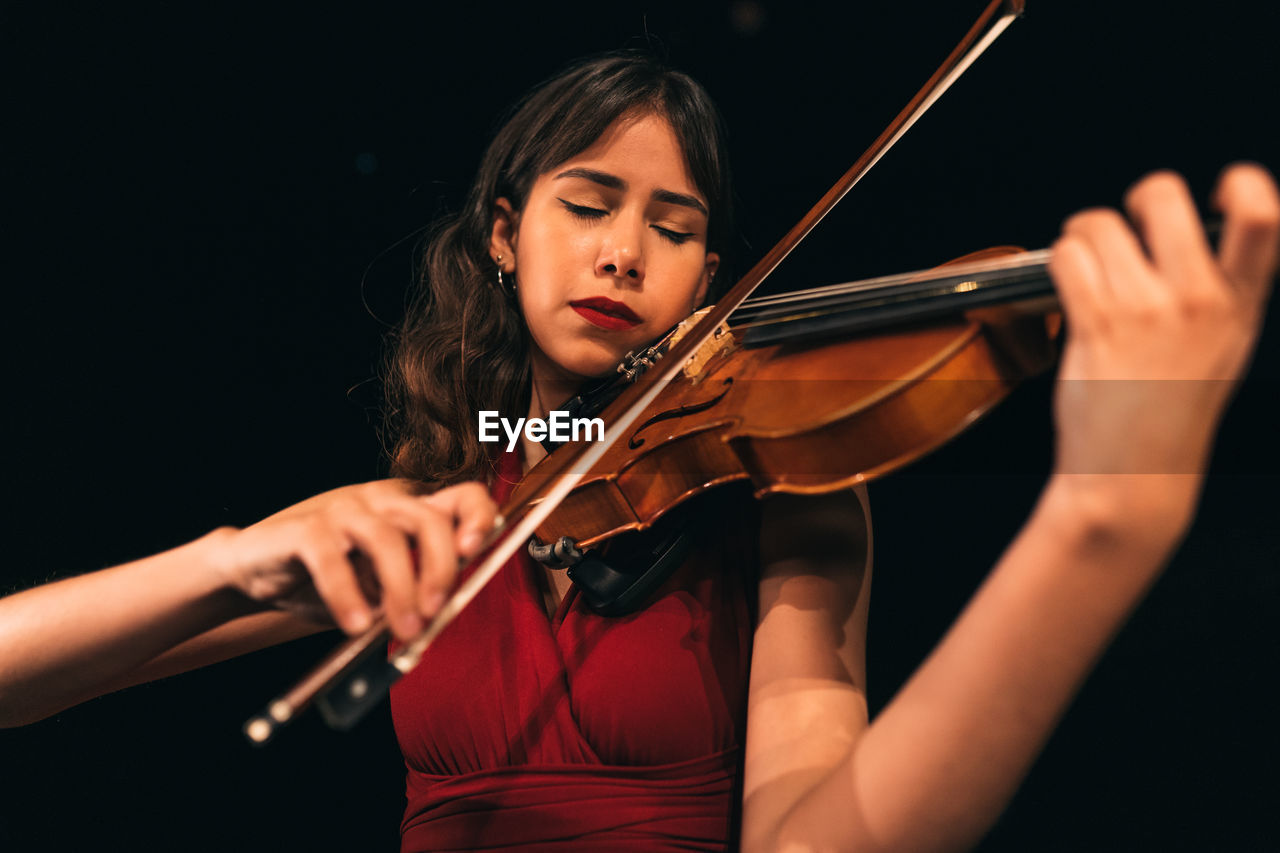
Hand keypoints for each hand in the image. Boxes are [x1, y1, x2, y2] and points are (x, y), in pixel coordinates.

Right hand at [209, 480, 498, 640]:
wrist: (254, 567)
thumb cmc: (323, 577)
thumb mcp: (376, 588)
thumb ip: (408, 595)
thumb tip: (436, 622)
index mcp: (407, 510)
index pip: (461, 495)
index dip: (478, 517)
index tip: (477, 552)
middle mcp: (380, 501)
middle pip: (429, 519)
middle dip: (441, 569)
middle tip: (435, 613)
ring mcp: (342, 509)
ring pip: (386, 538)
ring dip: (400, 589)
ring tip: (402, 629)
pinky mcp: (304, 527)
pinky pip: (331, 558)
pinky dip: (347, 595)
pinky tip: (354, 623)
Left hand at [1047, 164, 1278, 491]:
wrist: (1132, 477)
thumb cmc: (1169, 416)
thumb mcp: (1223, 350)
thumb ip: (1222, 293)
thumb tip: (1199, 239)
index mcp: (1239, 306)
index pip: (1263, 218)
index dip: (1243, 184)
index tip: (1223, 184)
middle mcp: (1198, 301)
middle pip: (1164, 197)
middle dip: (1136, 200)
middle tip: (1125, 227)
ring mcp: (1145, 311)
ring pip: (1100, 224)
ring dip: (1083, 237)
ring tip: (1087, 266)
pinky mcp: (1096, 324)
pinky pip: (1068, 257)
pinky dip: (1060, 262)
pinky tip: (1068, 285)